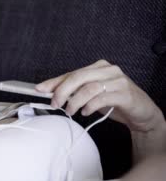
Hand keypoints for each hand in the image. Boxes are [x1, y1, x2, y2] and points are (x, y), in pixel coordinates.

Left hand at [35, 59, 164, 131]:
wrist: (142, 113)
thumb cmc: (114, 101)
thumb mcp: (91, 95)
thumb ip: (74, 91)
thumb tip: (50, 92)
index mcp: (98, 67)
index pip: (71, 73)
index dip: (54, 82)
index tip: (40, 89)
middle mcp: (108, 70)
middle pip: (78, 77)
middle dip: (62, 91)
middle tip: (55, 104)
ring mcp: (118, 80)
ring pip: (89, 88)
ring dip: (75, 101)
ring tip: (70, 111)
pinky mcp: (125, 93)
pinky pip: (102, 98)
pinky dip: (90, 106)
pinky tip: (86, 112)